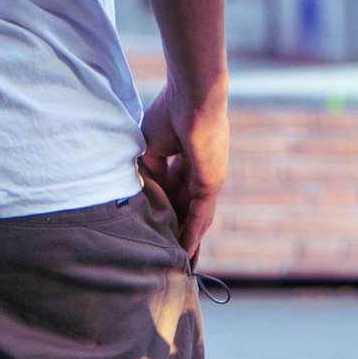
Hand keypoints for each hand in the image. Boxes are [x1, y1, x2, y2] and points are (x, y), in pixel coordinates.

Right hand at [139, 79, 228, 261]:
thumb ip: (150, 171)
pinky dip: (192, 235)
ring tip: (177, 261)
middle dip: (177, 229)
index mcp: (186, 159)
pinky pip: (200, 215)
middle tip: (166, 253)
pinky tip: (185, 254)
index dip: (165, 210)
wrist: (192, 97)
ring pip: (195, 216)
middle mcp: (199, 172)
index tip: (154, 228)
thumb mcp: (150, 147)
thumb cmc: (170, 111)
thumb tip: (146, 193)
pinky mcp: (210, 184)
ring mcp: (207, 179)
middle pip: (186, 208)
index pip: (175, 192)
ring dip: (187, 239)